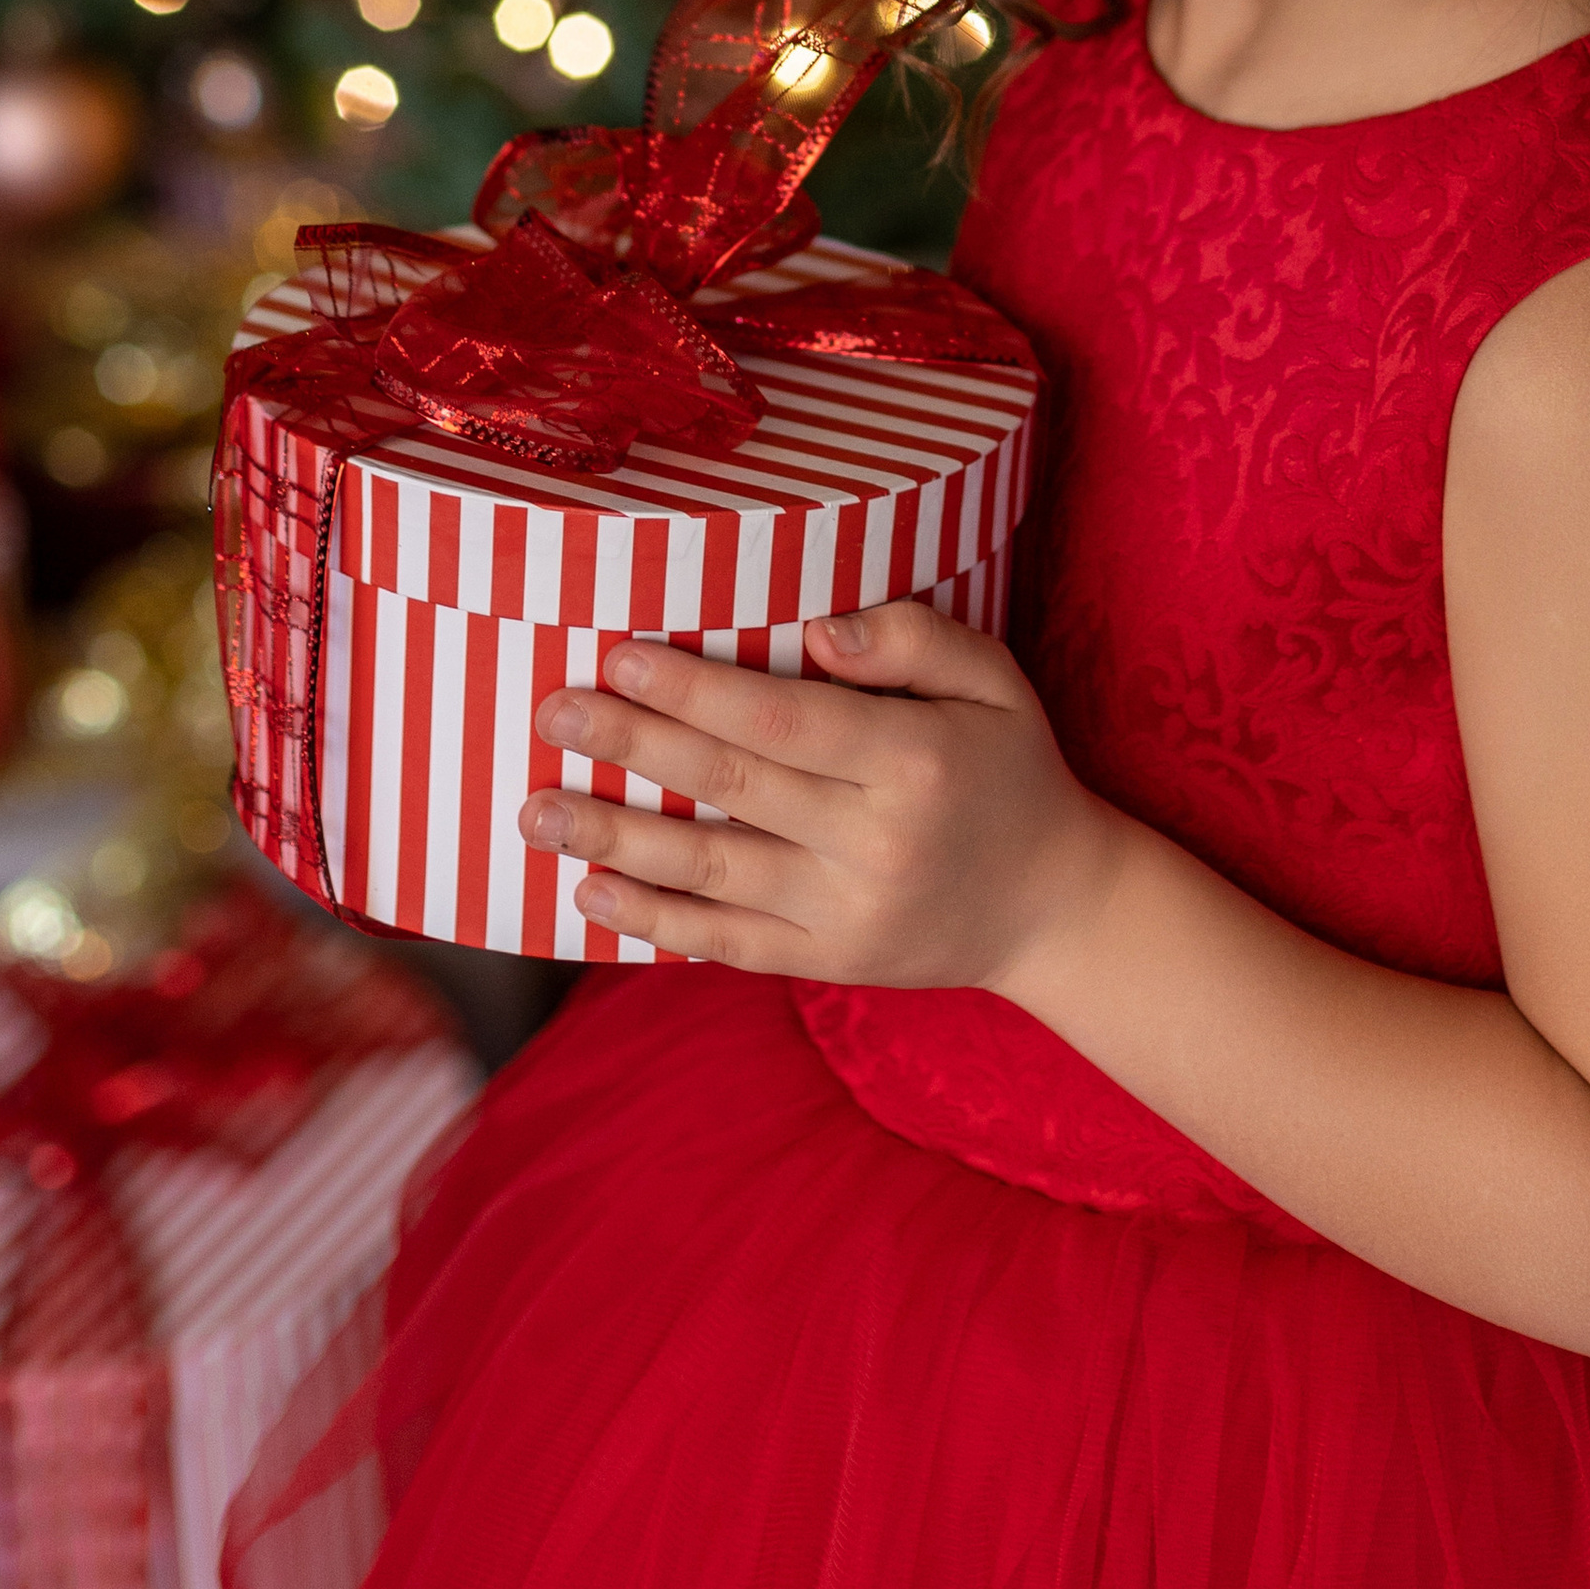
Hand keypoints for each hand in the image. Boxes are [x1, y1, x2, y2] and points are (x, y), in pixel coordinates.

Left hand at [519, 601, 1122, 993]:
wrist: (1053, 906)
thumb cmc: (1011, 768)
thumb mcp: (993, 679)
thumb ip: (912, 639)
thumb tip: (815, 627)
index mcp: (913, 760)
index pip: (780, 719)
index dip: (693, 689)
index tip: (617, 652)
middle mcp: (873, 842)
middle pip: (729, 789)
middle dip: (630, 746)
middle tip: (549, 709)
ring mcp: (846, 913)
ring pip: (711, 873)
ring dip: (613, 839)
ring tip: (535, 808)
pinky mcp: (828, 961)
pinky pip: (726, 943)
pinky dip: (652, 921)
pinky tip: (590, 891)